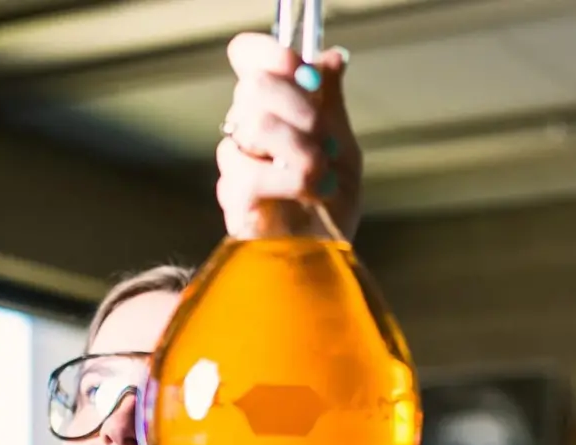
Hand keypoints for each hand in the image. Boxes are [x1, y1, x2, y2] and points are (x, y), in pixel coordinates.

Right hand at [218, 32, 362, 241]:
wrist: (327, 258)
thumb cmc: (329, 206)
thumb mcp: (342, 147)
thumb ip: (330, 103)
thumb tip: (332, 57)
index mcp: (270, 110)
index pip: (250, 58)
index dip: (271, 54)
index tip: (299, 67)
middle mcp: (244, 131)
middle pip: (255, 87)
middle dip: (303, 110)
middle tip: (327, 141)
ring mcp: (235, 166)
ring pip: (256, 127)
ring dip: (303, 151)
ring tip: (323, 176)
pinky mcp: (233, 201)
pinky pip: (253, 173)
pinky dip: (294, 181)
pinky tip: (314, 194)